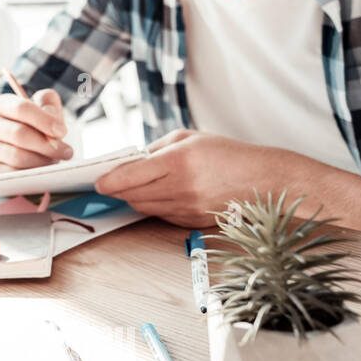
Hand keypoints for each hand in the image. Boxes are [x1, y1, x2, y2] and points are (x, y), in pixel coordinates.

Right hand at [0, 89, 72, 173]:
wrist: (1, 133)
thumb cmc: (26, 118)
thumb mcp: (38, 104)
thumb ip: (48, 103)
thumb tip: (54, 125)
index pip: (21, 109)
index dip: (44, 120)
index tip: (62, 131)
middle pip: (19, 135)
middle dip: (48, 145)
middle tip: (66, 151)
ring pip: (17, 157)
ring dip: (42, 160)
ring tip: (54, 159)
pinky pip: (13, 174)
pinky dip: (32, 173)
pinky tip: (41, 168)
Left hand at [94, 129, 286, 226]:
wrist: (263, 180)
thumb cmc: (226, 154)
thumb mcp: (187, 138)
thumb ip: (154, 150)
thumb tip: (127, 162)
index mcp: (178, 161)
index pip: (130, 177)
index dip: (108, 181)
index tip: (97, 182)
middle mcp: (181, 188)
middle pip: (132, 196)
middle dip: (118, 189)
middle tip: (112, 181)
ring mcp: (187, 208)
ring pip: (144, 207)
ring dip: (135, 197)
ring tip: (139, 184)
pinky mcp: (191, 222)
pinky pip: (160, 215)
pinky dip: (154, 205)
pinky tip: (162, 192)